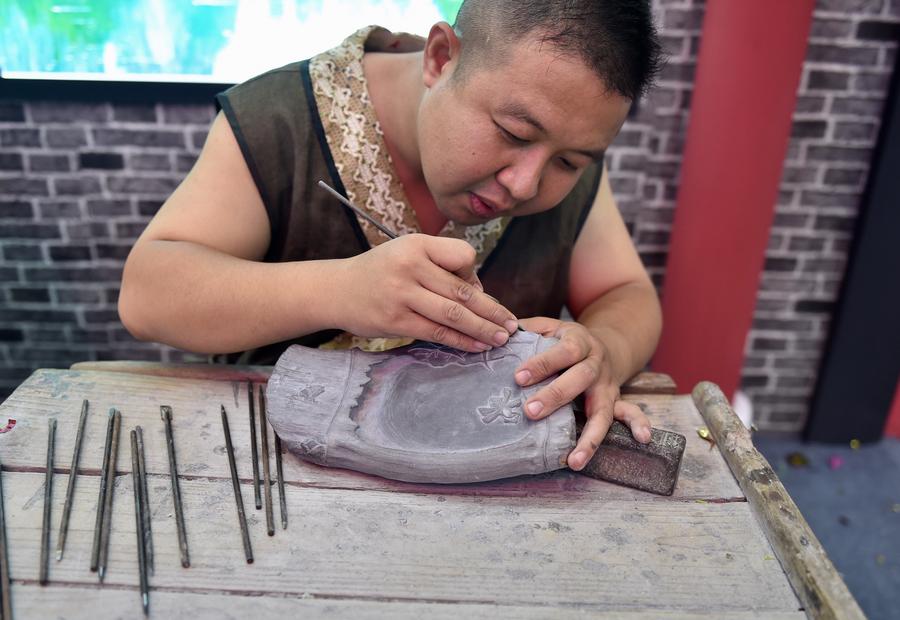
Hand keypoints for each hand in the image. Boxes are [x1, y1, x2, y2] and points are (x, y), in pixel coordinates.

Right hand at [334, 234, 518, 351]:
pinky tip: (476, 346)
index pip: (463, 256)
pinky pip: (436, 333)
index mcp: (417, 244)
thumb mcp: (407, 253)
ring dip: (482, 329)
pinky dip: (460, 341)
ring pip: (453, 314)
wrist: (335, 290)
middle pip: (463, 291)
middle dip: (492, 311)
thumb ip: (440, 267)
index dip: (476, 275)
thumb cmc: (380, 271)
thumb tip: (480, 294)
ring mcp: (401, 295)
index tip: (478, 291)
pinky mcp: (395, 321)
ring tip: (501, 338)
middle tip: (512, 324)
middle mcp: (409, 266)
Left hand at [514, 317, 651, 469]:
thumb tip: (498, 335)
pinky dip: (639, 424)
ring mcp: (608, 385)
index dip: (542, 363)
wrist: (605, 343)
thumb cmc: (564, 340)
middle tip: (530, 411)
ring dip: (590, 436)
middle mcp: (596, 364)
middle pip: (580, 378)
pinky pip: (630, 413)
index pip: (562, 351)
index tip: (518, 377)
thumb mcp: (549, 327)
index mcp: (578, 341)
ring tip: (574, 460)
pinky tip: (643, 439)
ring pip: (603, 409)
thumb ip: (527, 330)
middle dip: (556, 396)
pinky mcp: (616, 401)